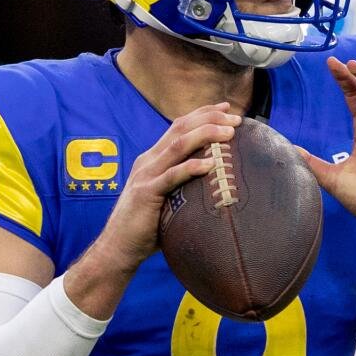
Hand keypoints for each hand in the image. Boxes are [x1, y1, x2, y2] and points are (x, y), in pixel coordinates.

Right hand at [95, 102, 241, 270]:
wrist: (119, 248)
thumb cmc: (148, 228)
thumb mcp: (168, 199)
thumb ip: (185, 187)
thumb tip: (217, 186)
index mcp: (153, 159)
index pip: (179, 126)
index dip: (203, 113)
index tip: (226, 108)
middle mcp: (149, 161)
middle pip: (180, 129)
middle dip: (210, 118)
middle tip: (236, 117)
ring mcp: (146, 175)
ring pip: (177, 146)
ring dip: (205, 134)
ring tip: (228, 133)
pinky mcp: (146, 193)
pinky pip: (171, 176)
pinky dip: (191, 167)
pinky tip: (210, 164)